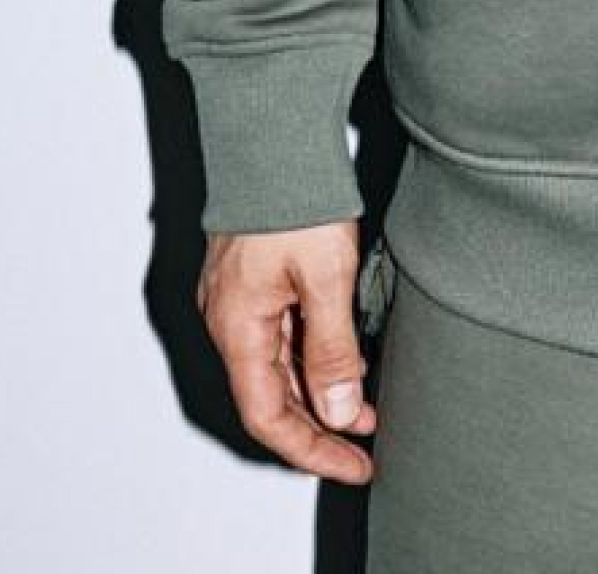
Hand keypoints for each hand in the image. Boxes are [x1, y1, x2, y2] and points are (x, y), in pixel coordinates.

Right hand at [195, 220, 377, 482]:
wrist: (273, 132)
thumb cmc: (294, 196)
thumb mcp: (327, 277)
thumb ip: (333, 349)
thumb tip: (342, 412)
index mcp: (238, 327)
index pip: (269, 416)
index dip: (312, 449)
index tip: (354, 464)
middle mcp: (229, 318)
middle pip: (270, 395)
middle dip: (319, 425)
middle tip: (367, 443)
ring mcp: (238, 296)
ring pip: (276, 364)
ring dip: (318, 389)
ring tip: (367, 405)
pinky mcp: (253, 274)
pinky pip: (279, 333)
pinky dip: (311, 354)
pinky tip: (345, 355)